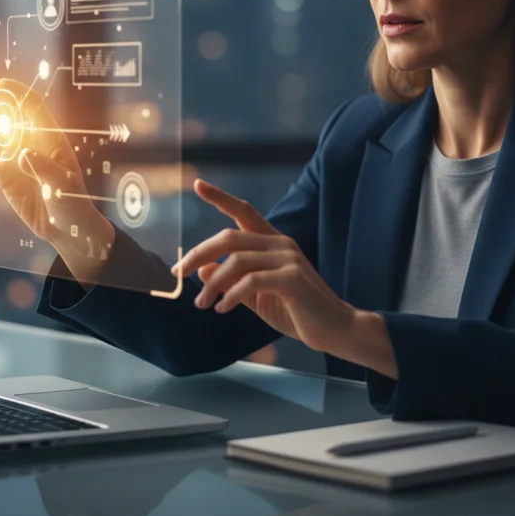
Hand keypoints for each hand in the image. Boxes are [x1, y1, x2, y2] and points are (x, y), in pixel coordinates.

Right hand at [0, 69, 112, 279]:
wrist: (66, 228)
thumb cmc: (73, 202)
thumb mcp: (63, 186)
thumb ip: (43, 168)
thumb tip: (22, 154)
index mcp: (50, 138)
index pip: (34, 107)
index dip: (18, 93)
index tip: (1, 84)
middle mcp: (31, 141)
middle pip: (11, 111)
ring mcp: (16, 157)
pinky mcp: (6, 175)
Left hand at [176, 180, 357, 352]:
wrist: (335, 330)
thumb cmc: (297, 311)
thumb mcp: (256, 295)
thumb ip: (232, 281)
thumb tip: (203, 270)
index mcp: (273, 242)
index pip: (244, 211)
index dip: (220, 198)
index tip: (198, 185)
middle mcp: (281, 243)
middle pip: (229, 237)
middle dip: (199, 253)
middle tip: (179, 274)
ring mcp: (288, 258)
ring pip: (236, 261)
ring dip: (212, 283)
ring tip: (202, 304)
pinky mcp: (293, 278)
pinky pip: (251, 281)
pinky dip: (231, 295)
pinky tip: (223, 308)